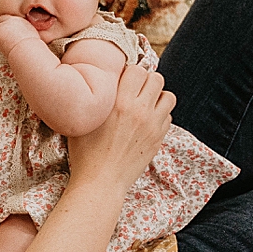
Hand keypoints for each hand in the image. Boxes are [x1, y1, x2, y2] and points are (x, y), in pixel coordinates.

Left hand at [0, 14, 42, 54]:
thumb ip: (27, 33)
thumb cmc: (32, 48)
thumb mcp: (32, 37)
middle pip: (1, 20)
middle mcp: (12, 21)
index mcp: (22, 21)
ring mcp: (4, 26)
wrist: (27, 50)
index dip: (7, 24)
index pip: (11, 18)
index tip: (7, 32)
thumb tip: (25, 38)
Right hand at [65, 64, 173, 199]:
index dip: (129, 72)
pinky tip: (146, 121)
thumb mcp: (84, 119)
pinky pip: (169, 116)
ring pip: (168, 95)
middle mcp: (139, 111)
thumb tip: (102, 80)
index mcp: (119, 102)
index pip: (137, 70)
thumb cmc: (85, 152)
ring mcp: (152, 125)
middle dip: (146, 81)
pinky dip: (160, 114)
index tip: (122, 80)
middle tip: (135, 90)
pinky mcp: (158, 138)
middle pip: (156, 78)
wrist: (101, 181)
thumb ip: (96, 97)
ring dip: (157, 96)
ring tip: (144, 103)